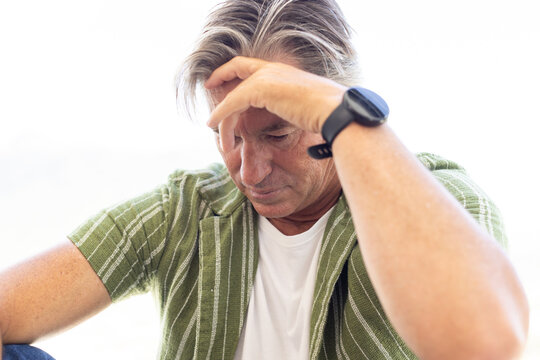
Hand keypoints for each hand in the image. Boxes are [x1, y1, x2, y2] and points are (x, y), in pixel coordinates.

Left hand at [205, 56, 345, 151]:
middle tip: (208, 86)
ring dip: (223, 116)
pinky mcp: (260, 89)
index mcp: (285, 71)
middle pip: (237, 67)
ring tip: (219, 137)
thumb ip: (296, 108)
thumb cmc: (328, 115)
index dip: (237, 70)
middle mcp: (274, 69)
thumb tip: (303, 119)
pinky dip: (221, 115)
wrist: (335, 112)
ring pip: (234, 95)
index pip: (254, 66)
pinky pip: (232, 103)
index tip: (227, 80)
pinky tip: (215, 126)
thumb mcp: (309, 107)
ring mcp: (266, 77)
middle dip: (220, 75)